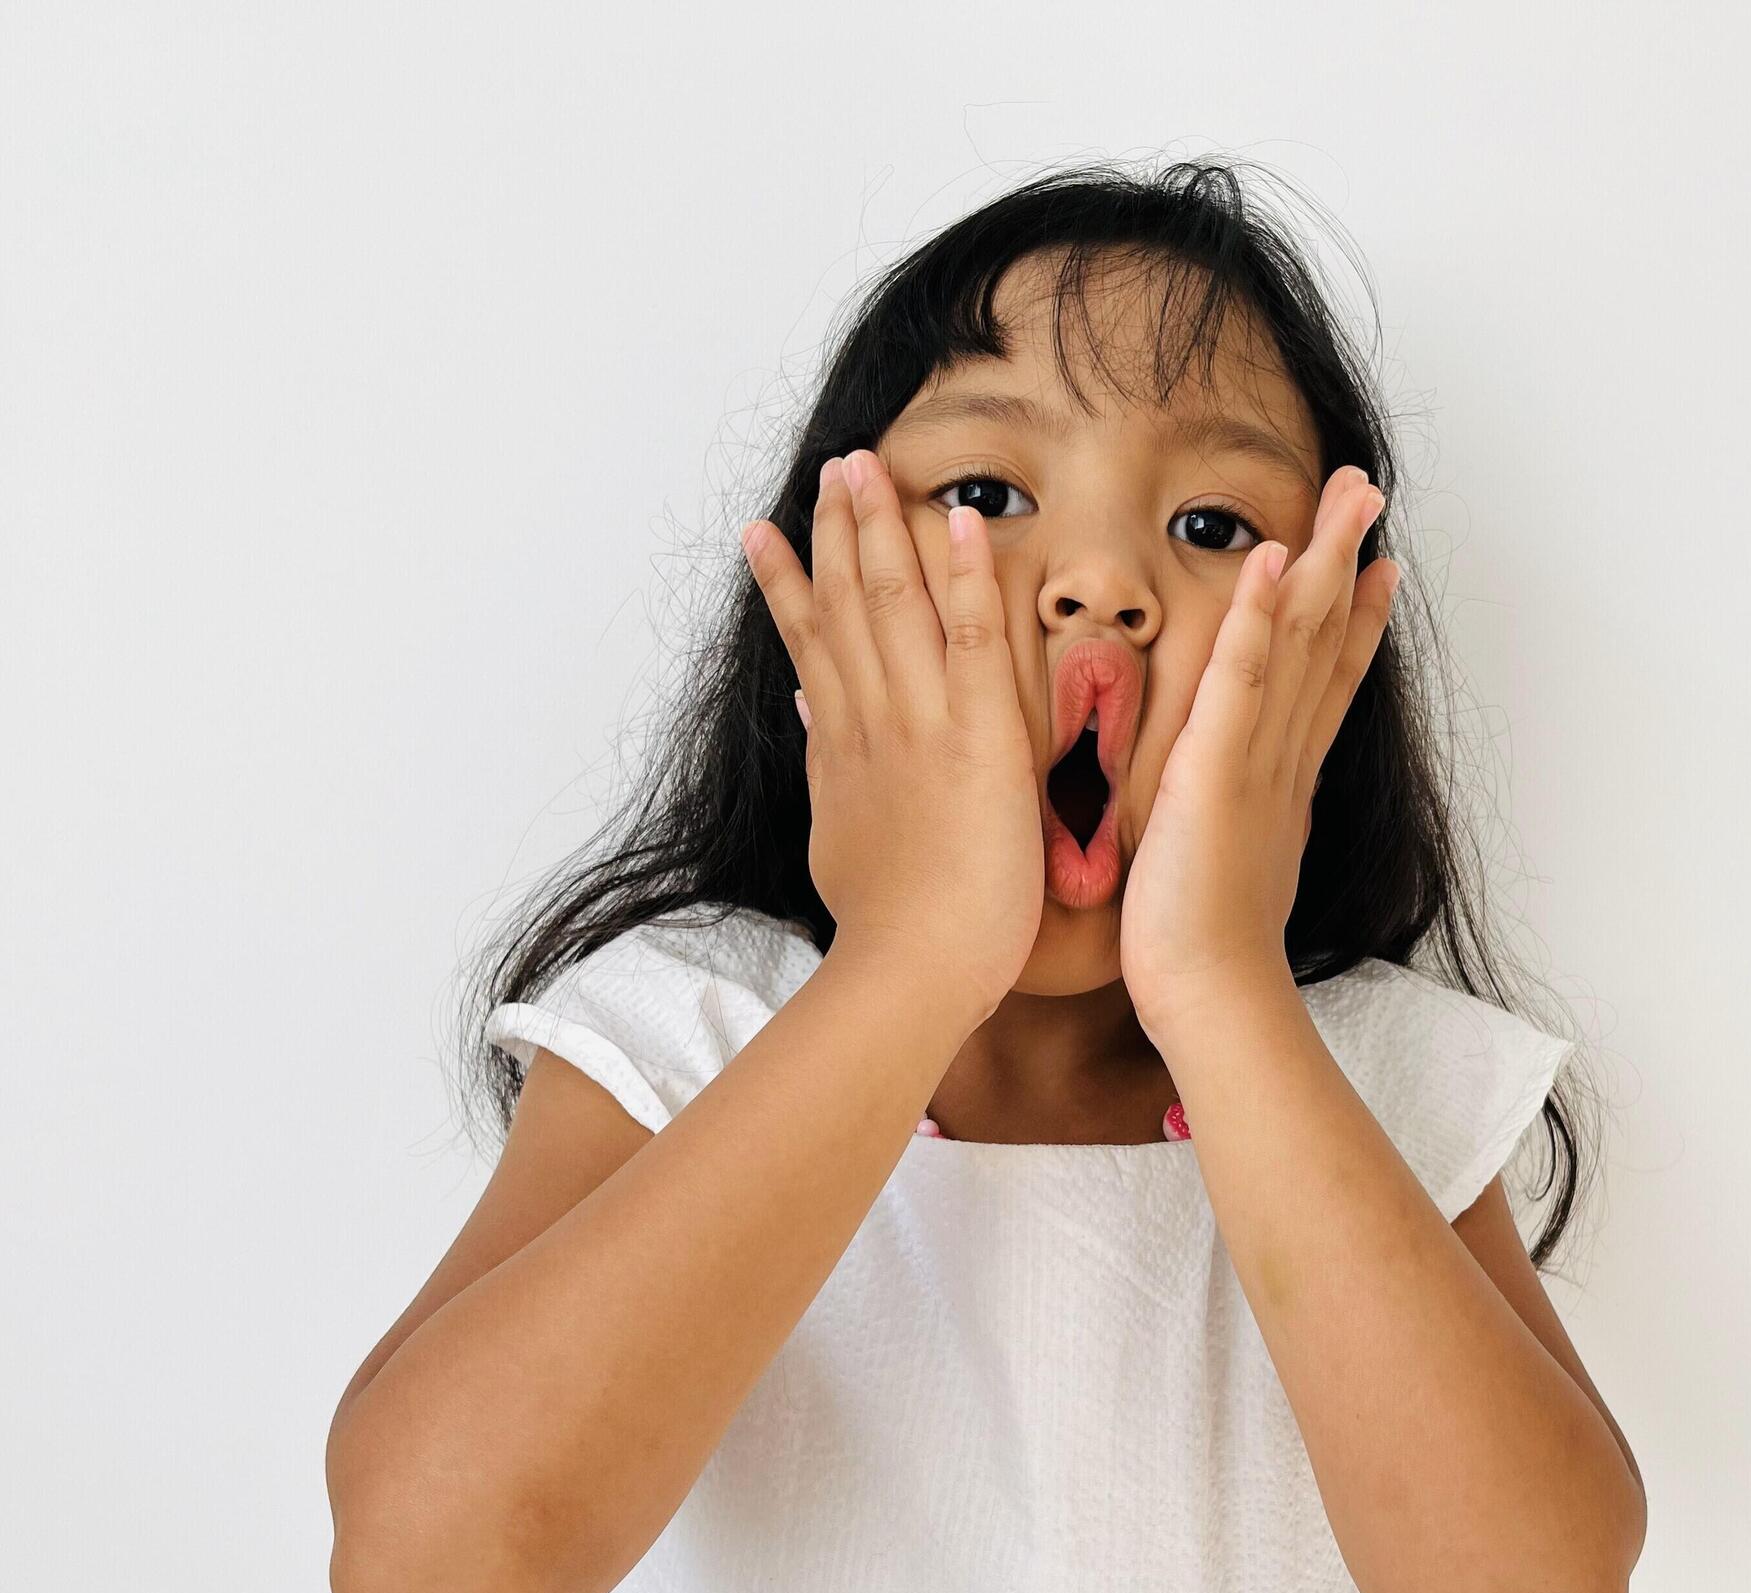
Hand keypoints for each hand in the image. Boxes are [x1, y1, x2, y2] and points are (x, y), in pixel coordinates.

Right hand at [742, 448, 1042, 1021]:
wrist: (913, 969)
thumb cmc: (889, 930)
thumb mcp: (835, 839)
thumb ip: (828, 771)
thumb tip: (808, 717)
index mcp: (841, 748)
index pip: (812, 646)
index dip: (791, 583)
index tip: (770, 532)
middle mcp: (871, 722)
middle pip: (846, 605)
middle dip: (837, 529)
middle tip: (832, 466)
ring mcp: (920, 723)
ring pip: (893, 603)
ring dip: (881, 527)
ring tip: (866, 465)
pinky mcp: (980, 735)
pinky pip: (973, 636)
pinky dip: (965, 575)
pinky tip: (958, 519)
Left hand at [1120, 465, 1398, 1046]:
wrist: (1214, 999)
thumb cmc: (1204, 954)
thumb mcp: (1227, 868)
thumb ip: (1233, 825)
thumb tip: (1237, 818)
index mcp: (1283, 781)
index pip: (1325, 682)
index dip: (1353, 620)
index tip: (1376, 568)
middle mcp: (1285, 760)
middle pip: (1326, 640)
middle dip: (1348, 561)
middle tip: (1369, 492)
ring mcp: (1259, 760)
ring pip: (1300, 642)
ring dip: (1323, 560)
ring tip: (1347, 495)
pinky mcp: (1220, 771)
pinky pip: (1242, 679)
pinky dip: (1259, 618)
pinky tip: (1273, 559)